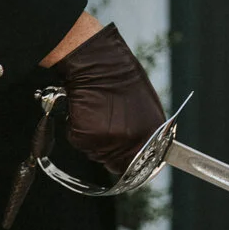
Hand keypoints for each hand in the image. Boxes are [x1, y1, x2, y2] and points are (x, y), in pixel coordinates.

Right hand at [49, 23, 165, 172]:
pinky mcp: (84, 136)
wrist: (99, 63)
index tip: (127, 162)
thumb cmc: (122, 78)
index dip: (132, 164)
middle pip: (115, 163)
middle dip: (109, 150)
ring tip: (98, 112)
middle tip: (107, 125)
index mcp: (151, 134)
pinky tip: (85, 110)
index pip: (142, 166)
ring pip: (94, 153)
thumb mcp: (146, 106)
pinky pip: (78, 142)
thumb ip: (145, 131)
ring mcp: (107, 141)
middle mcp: (131, 141)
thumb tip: (141, 149)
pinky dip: (77, 129)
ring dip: (93, 139)